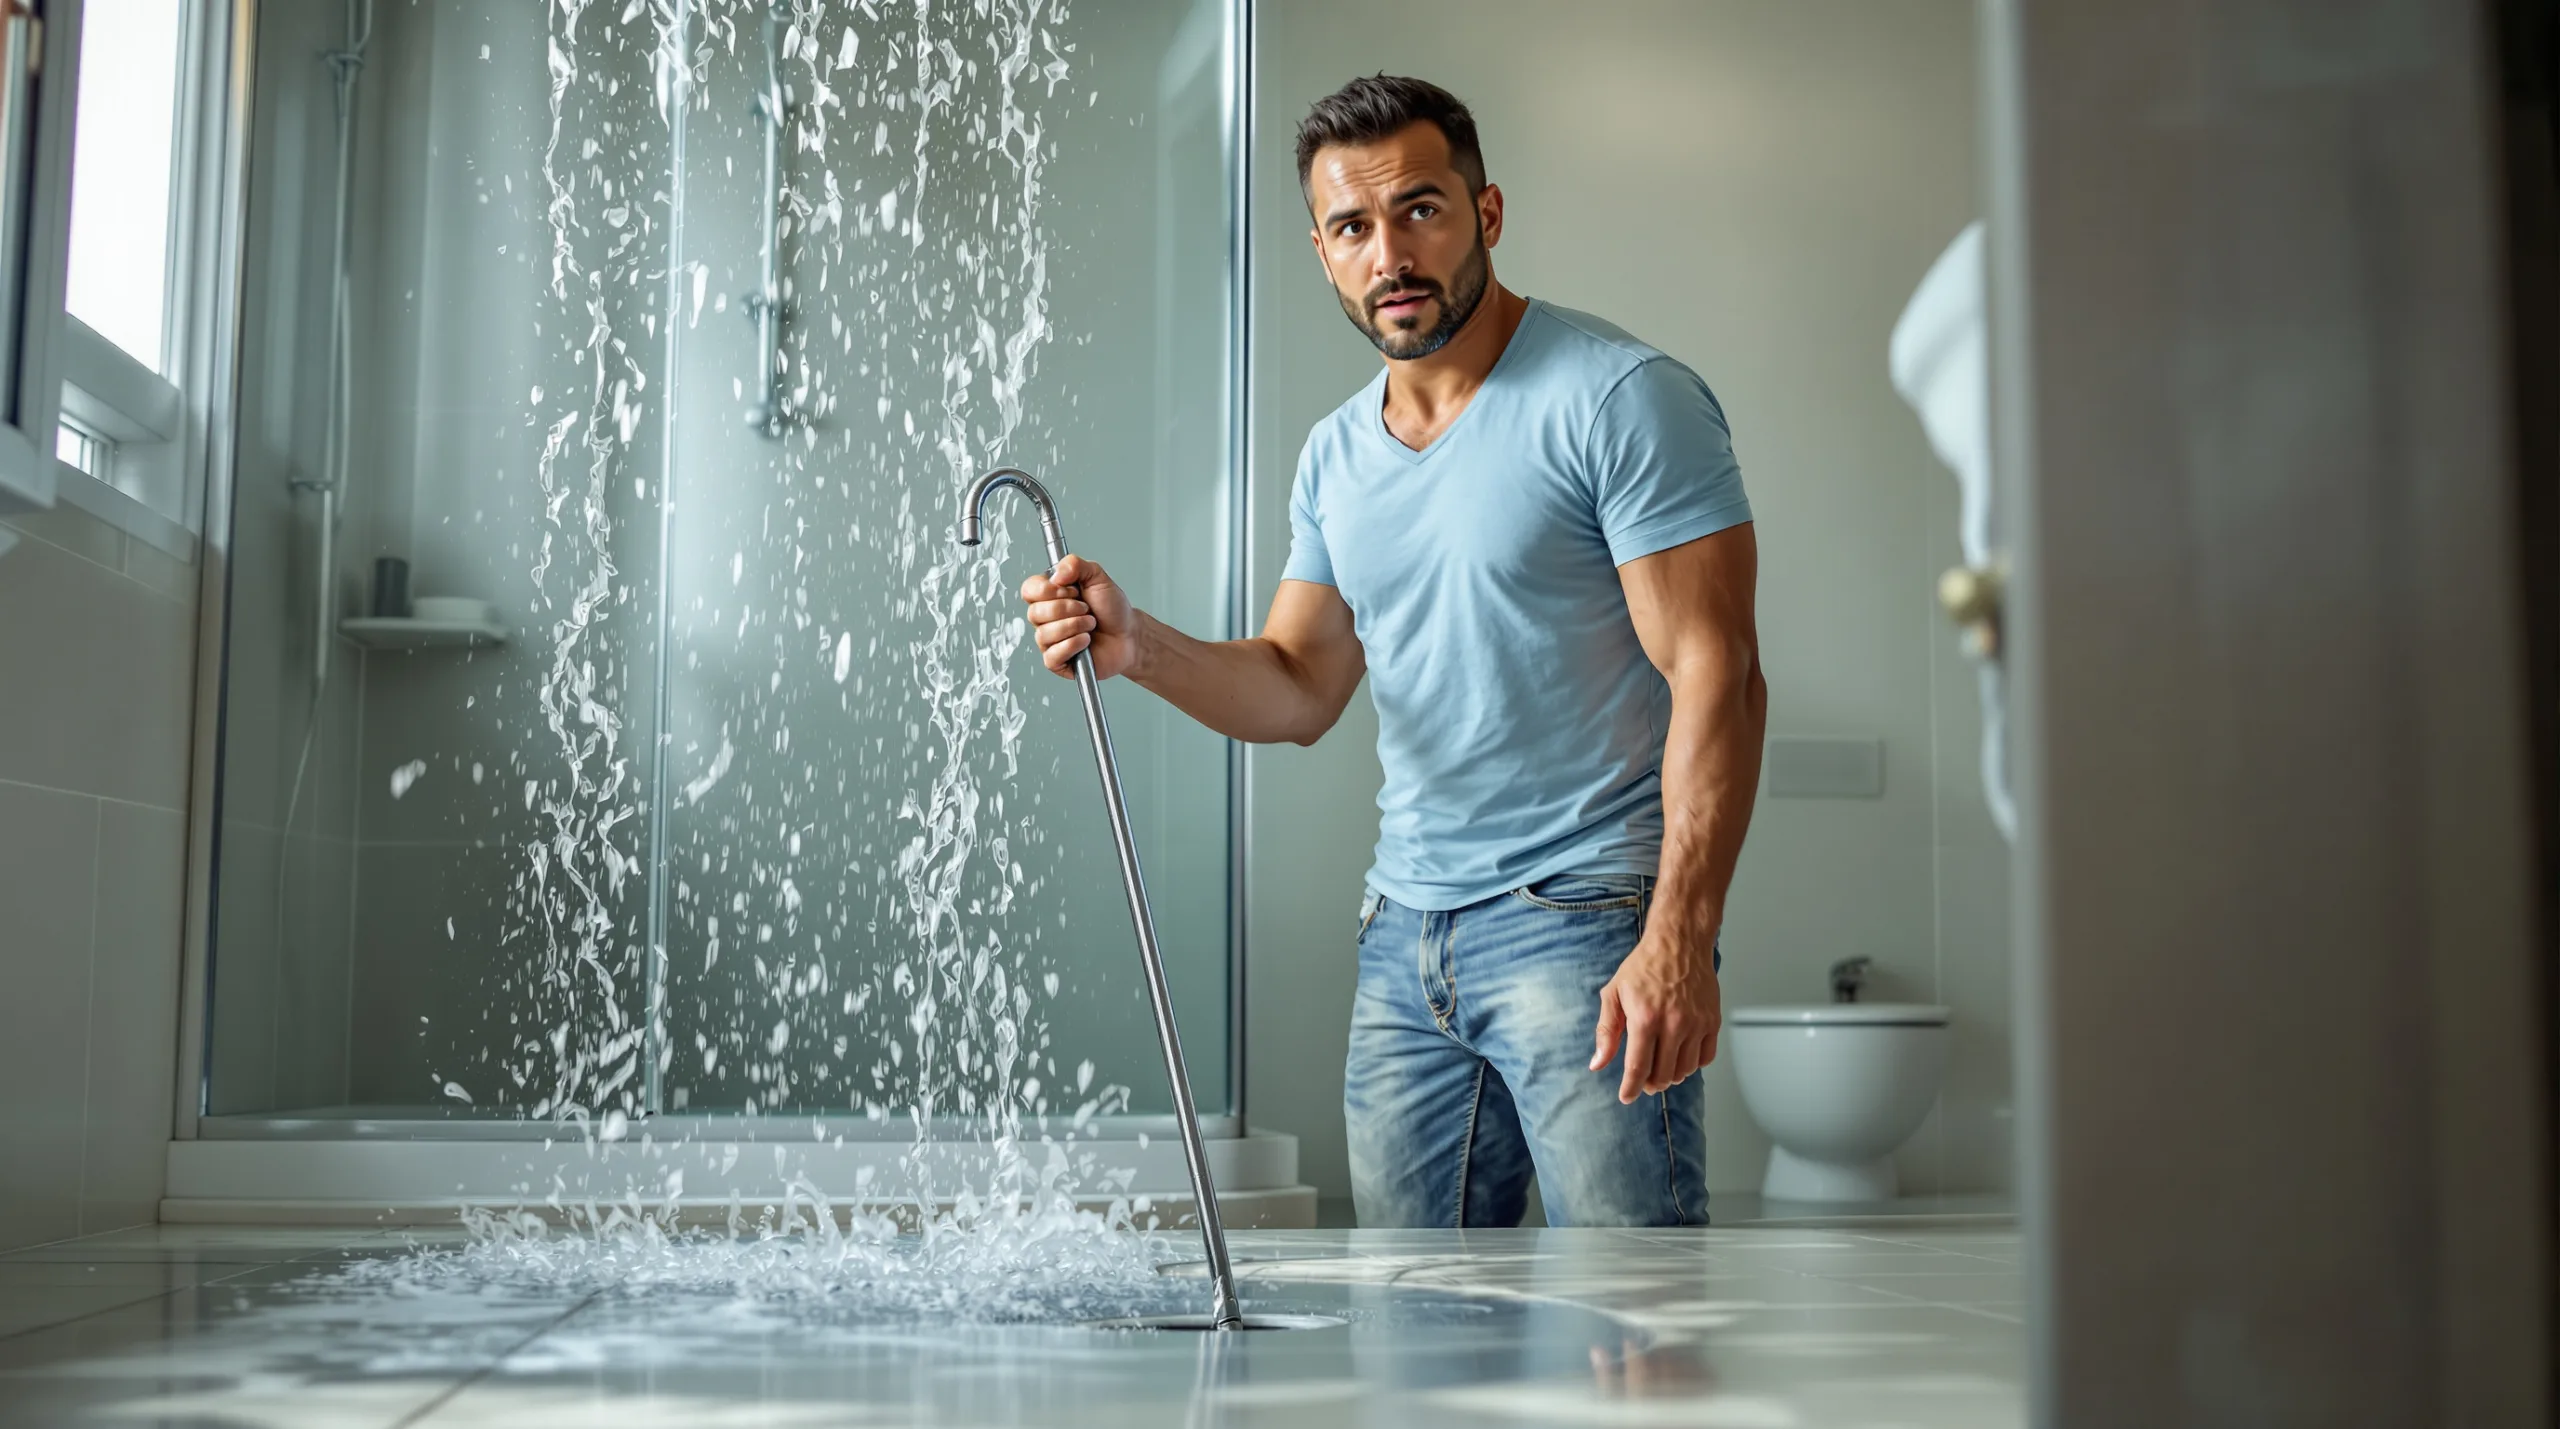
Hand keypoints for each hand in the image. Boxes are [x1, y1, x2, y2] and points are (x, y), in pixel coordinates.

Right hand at [1020, 553, 1138, 679]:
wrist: (1129, 634)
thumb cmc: (1112, 609)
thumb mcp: (1097, 577)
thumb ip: (1075, 564)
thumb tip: (1056, 574)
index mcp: (1050, 596)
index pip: (1029, 590)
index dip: (1048, 590)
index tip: (1072, 590)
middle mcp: (1045, 618)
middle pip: (1034, 613)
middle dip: (1068, 609)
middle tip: (1087, 609)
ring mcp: (1049, 641)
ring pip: (1044, 634)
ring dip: (1074, 626)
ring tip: (1090, 624)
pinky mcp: (1057, 662)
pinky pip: (1052, 655)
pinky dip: (1073, 644)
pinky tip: (1086, 641)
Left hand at [1589, 927, 1721, 1103]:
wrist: (1680, 942)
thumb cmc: (1644, 965)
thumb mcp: (1614, 993)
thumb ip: (1606, 1031)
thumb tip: (1598, 1063)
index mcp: (1644, 1019)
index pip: (1637, 1068)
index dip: (1630, 1088)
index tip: (1626, 1097)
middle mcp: (1673, 1024)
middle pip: (1662, 1075)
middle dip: (1649, 1084)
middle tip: (1642, 1081)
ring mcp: (1696, 1024)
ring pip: (1684, 1070)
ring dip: (1670, 1076)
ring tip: (1660, 1067)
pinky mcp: (1712, 1021)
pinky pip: (1705, 1058)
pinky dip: (1692, 1064)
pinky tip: (1681, 1056)